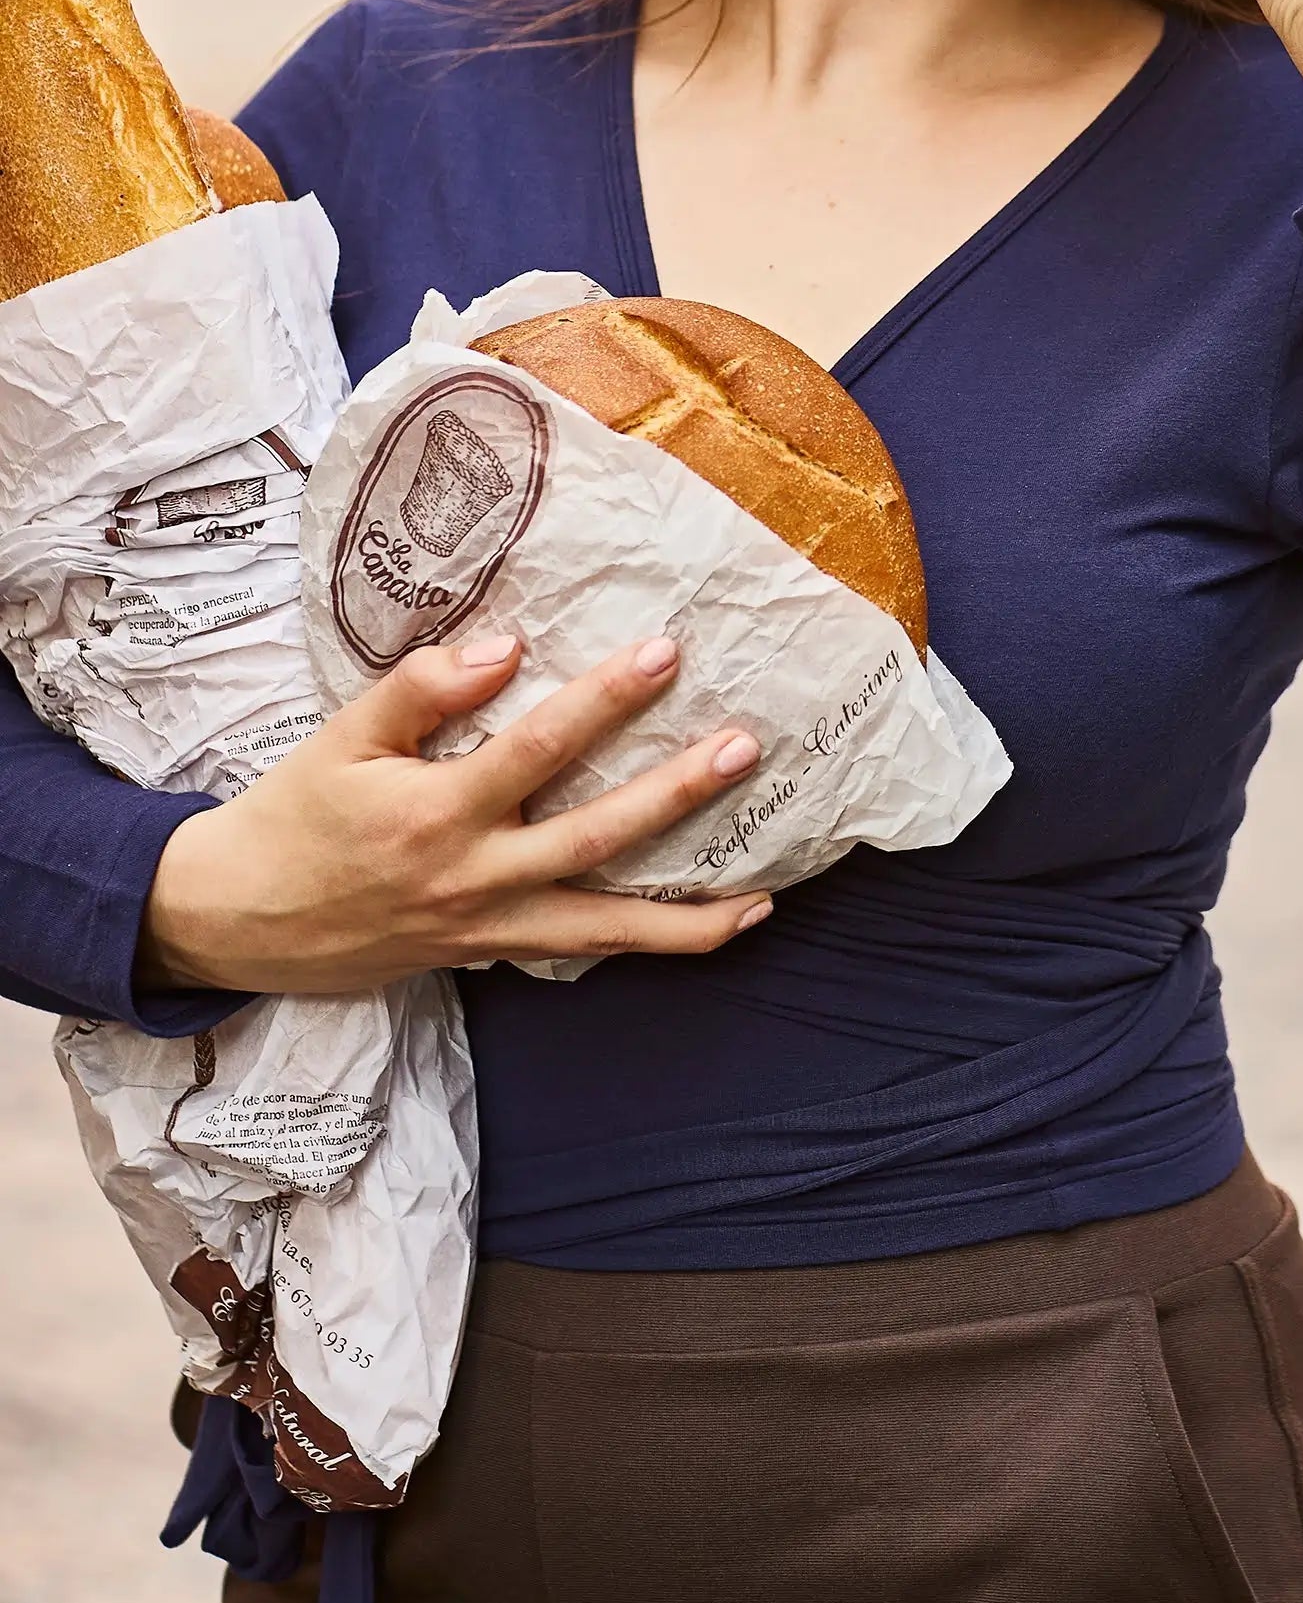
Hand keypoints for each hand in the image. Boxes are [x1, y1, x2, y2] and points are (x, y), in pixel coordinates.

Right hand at [140, 631, 772, 994]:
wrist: (238, 921)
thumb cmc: (296, 813)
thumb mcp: (341, 738)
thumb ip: (422, 689)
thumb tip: (508, 647)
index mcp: (434, 813)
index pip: (537, 748)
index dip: (604, 700)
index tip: (664, 652)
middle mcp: (472, 878)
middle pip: (595, 839)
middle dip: (676, 794)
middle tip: (744, 748)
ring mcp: (487, 928)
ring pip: (604, 930)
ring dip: (688, 918)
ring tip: (764, 894)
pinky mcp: (490, 955)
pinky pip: (582, 953)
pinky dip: (645, 944)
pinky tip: (705, 927)